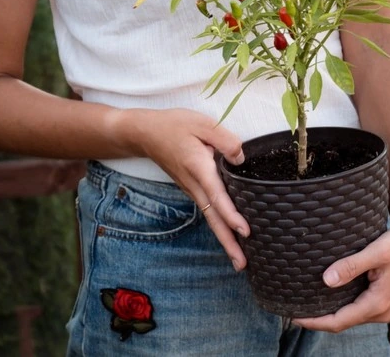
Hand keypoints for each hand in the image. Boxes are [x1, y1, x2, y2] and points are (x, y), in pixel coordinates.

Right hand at [125, 108, 249, 270]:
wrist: (144, 134)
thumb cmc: (174, 126)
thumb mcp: (202, 124)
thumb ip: (225, 139)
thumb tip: (241, 158)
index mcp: (199, 168)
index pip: (217, 196)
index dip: (231, 215)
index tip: (245, 232)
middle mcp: (194, 185)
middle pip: (213, 218)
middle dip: (228, 243)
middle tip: (242, 265)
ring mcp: (191, 189)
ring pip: (210, 218)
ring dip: (224, 239)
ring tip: (239, 260)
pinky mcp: (192, 189)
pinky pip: (208, 211)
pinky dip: (219, 226)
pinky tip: (229, 235)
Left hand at [292, 219, 389, 331]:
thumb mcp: (376, 252)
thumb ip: (351, 266)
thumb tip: (326, 281)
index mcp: (378, 303)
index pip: (339, 321)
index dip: (315, 321)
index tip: (294, 316)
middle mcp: (383, 312)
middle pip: (344, 322)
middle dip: (320, 319)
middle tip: (295, 310)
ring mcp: (387, 309)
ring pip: (353, 317)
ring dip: (332, 313)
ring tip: (310, 303)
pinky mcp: (389, 301)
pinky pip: (361, 310)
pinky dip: (345, 307)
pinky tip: (333, 297)